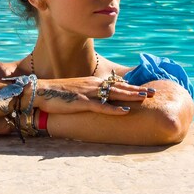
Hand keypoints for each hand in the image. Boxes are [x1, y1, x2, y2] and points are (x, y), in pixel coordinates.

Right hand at [33, 76, 152, 114]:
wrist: (40, 91)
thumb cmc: (57, 93)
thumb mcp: (76, 91)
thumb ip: (88, 93)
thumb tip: (99, 98)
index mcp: (92, 82)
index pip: (115, 84)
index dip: (131, 86)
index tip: (144, 88)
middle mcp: (92, 85)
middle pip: (119, 87)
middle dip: (137, 90)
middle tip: (153, 92)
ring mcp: (88, 93)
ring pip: (114, 94)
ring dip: (130, 96)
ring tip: (145, 98)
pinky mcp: (82, 102)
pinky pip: (101, 107)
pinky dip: (114, 109)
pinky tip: (125, 110)